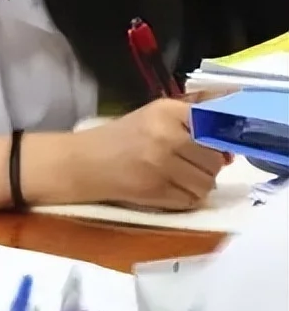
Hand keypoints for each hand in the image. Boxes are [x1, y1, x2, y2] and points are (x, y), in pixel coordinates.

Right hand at [70, 99, 228, 210]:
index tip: (213, 145)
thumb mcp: (154, 116)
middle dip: (206, 165)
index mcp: (166, 111)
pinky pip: (190, 199)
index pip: (214, 125)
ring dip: (197, 184)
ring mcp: (160, 164)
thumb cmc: (119, 138)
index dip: (218, 139)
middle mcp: (166, 135)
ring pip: (206, 182)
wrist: (81, 163)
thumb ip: (191, 120)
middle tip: (186, 164)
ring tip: (177, 178)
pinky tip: (167, 189)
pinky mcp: (154, 190)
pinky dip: (184, 198)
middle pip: (214, 158)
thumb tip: (229, 146)